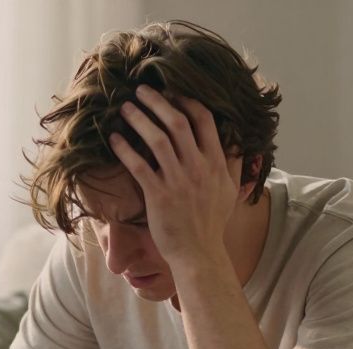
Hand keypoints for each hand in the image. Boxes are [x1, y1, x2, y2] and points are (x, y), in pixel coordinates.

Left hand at [109, 86, 243, 270]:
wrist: (199, 254)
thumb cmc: (211, 223)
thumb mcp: (230, 191)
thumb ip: (234, 164)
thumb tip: (238, 142)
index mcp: (216, 163)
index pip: (204, 120)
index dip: (186, 100)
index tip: (172, 91)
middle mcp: (198, 167)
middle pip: (177, 122)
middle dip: (158, 101)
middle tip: (142, 90)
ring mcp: (178, 181)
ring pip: (157, 139)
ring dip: (139, 119)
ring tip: (125, 108)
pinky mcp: (158, 195)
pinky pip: (138, 165)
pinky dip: (125, 149)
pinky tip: (114, 138)